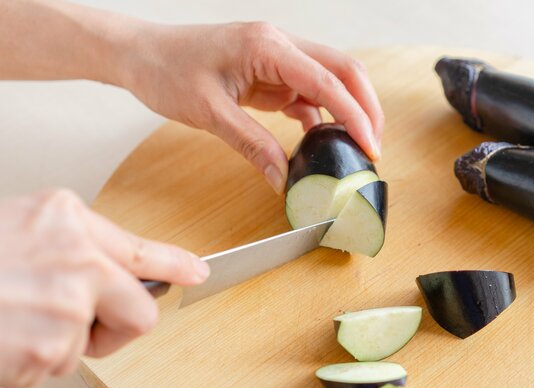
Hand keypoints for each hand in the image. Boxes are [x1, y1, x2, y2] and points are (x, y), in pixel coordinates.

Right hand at [0, 189, 209, 387]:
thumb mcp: (24, 227)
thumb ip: (74, 245)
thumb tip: (112, 272)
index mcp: (69, 222)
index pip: (142, 249)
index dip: (176, 265)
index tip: (198, 273)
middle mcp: (78, 261)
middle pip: (140, 313)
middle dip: (113, 330)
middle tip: (76, 326)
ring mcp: (66, 305)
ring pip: (86, 347)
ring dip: (53, 345)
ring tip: (11, 319)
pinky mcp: (47, 349)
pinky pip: (53, 368)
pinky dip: (26, 363)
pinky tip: (0, 337)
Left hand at [119, 21, 384, 193]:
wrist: (141, 55)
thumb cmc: (167, 71)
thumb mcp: (210, 113)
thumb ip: (252, 145)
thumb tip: (283, 177)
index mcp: (267, 46)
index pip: (326, 80)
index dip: (354, 114)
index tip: (370, 146)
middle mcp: (279, 45)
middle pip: (343, 70)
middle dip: (366, 107)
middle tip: (374, 146)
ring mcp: (277, 58)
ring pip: (330, 81)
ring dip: (347, 111)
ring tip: (355, 147)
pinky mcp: (271, 73)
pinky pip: (307, 94)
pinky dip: (320, 116)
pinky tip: (320, 140)